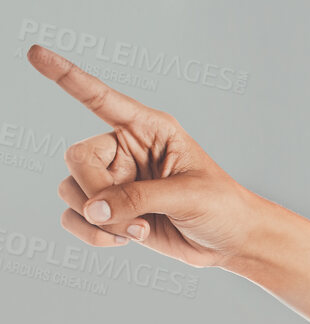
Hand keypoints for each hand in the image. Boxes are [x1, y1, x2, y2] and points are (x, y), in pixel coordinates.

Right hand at [27, 43, 264, 267]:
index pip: (101, 99)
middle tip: (129, 216)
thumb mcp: (188, 195)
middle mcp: (125, 150)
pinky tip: (125, 239)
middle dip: (96, 191)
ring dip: (100, 219)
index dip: (67, 77)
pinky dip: (92, 234)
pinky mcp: (112, 211)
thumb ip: (139, 198)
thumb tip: (94, 209)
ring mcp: (115, 182)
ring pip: (71, 190)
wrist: (232, 242)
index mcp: (148, 129)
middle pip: (77, 158)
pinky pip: (75, 218)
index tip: (35, 53)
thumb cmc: (221, 207)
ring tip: (140, 230)